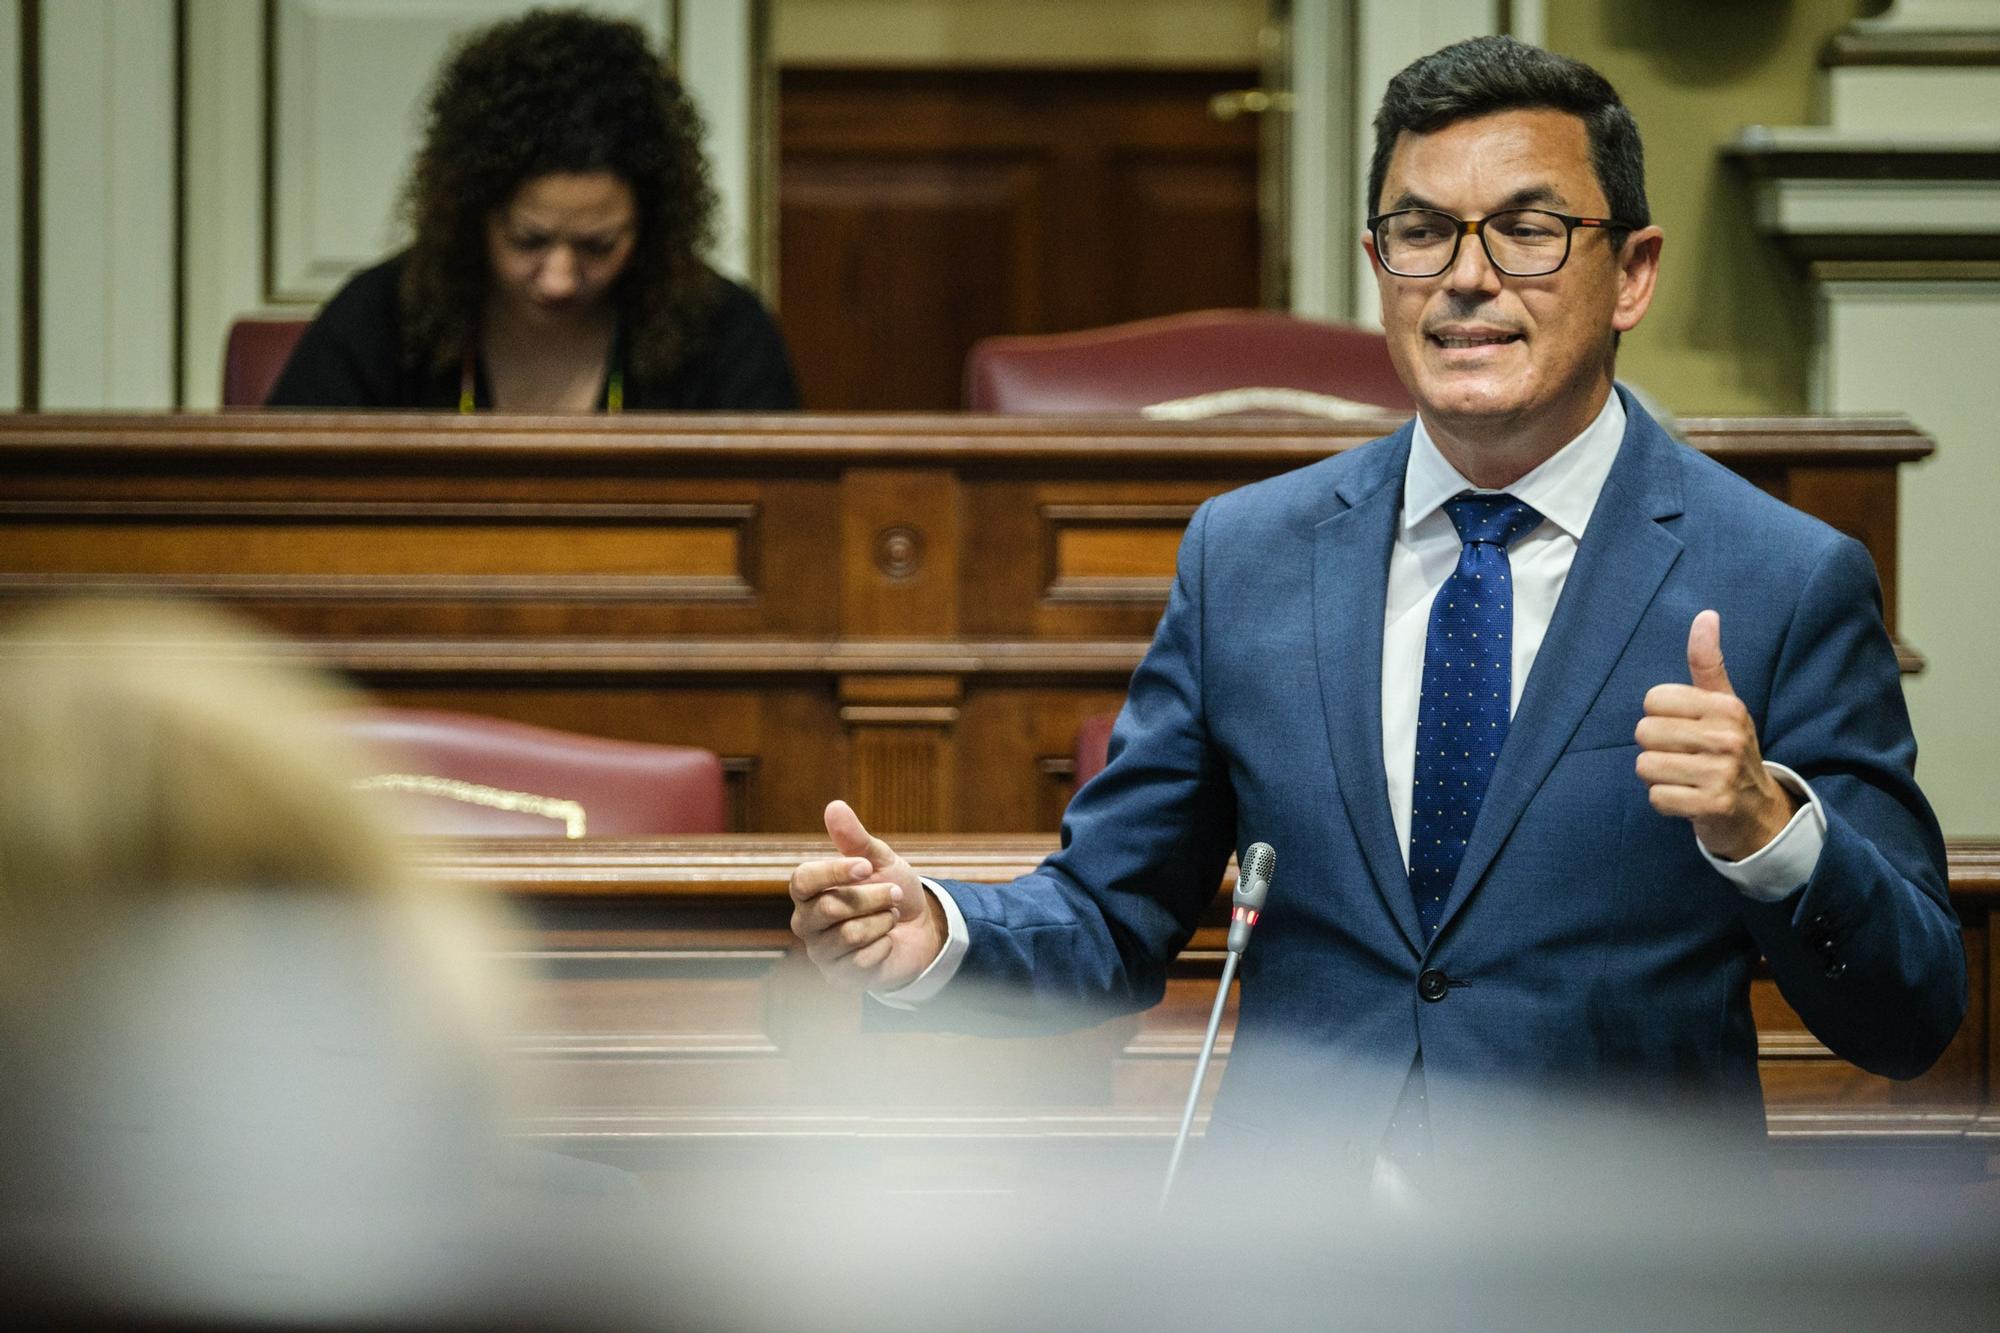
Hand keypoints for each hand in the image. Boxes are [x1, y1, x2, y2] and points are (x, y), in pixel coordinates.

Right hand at [788, 800, 943, 991]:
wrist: (921, 929)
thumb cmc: (891, 890)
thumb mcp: (879, 859)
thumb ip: (855, 839)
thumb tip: (834, 807)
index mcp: (809, 891)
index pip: (803, 880)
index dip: (834, 872)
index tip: (867, 866)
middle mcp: (807, 923)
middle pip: (831, 908)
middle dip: (873, 897)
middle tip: (894, 892)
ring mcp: (822, 952)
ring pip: (849, 934)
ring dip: (881, 921)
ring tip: (890, 917)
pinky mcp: (840, 977)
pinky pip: (862, 960)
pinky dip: (885, 945)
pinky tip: (887, 942)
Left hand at [1635, 610, 1797, 860]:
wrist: (1758, 810)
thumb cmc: (1728, 749)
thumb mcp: (1723, 704)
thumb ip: (1708, 662)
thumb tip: (1706, 614)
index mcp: (1727, 707)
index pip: (1653, 699)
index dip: (1658, 716)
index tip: (1683, 728)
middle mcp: (1728, 737)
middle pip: (1645, 732)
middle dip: (1655, 747)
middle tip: (1683, 756)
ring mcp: (1722, 773)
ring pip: (1646, 765)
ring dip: (1657, 776)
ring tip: (1684, 776)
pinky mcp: (1713, 805)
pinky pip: (1656, 797)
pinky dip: (1664, 800)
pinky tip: (1687, 798)